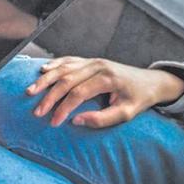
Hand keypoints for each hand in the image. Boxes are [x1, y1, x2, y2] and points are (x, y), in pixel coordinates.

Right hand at [27, 57, 183, 127]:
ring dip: (45, 80)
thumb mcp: (126, 113)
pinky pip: (68, 60)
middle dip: (49, 97)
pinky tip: (42, 71)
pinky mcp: (90, 60)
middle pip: (66, 80)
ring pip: (63, 68)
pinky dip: (54, 65)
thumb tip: (76, 121)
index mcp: (107, 78)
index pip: (78, 93)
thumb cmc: (139, 98)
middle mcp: (98, 65)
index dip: (63, 108)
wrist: (152, 81)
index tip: (54, 122)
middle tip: (37, 112)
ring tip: (30, 91)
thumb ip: (102, 119)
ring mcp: (93, 60)